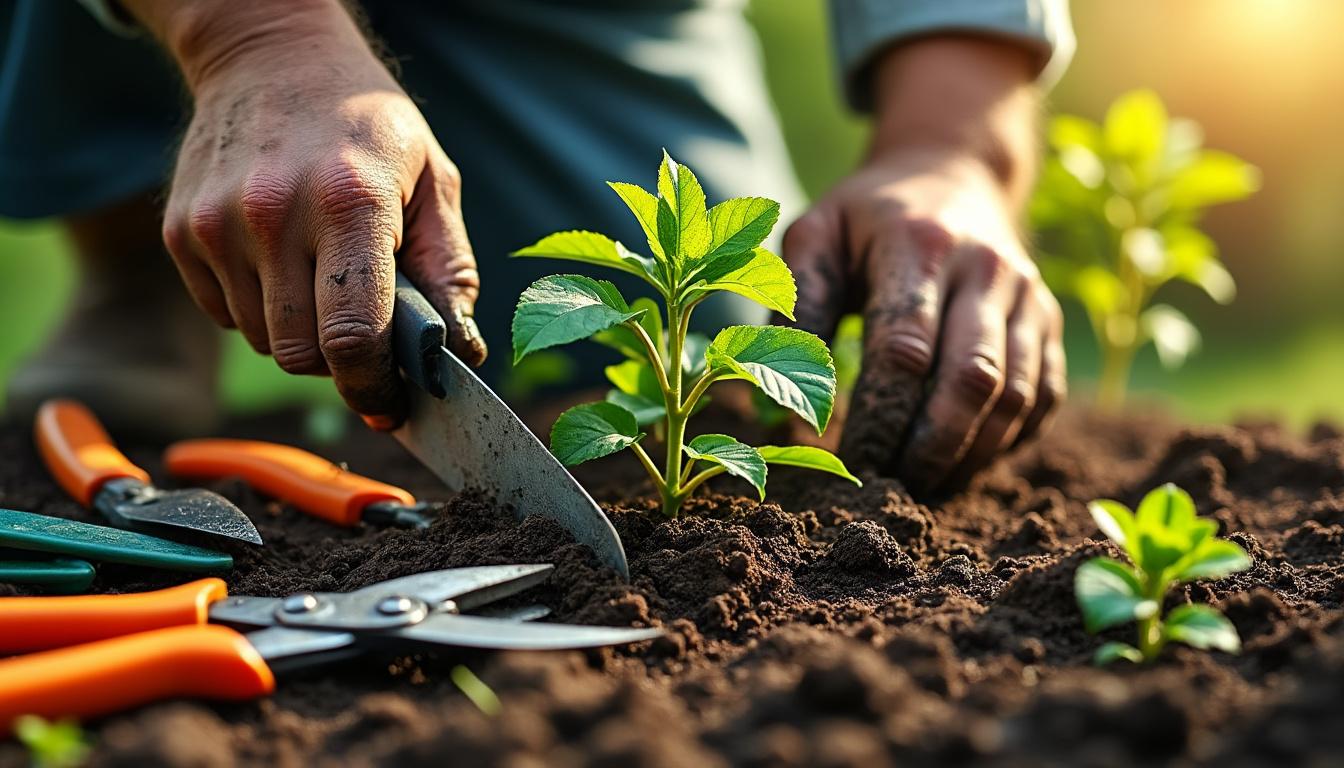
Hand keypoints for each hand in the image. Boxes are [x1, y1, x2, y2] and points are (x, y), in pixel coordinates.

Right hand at [128, 0, 484, 426]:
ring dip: (299, 334)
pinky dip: (258, 309)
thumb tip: (461, 354)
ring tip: (322, 279)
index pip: (353, 335)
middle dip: (340, 363)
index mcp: (349, 203)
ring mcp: (218, 224)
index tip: (389, 406)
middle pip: (302, 354)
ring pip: (262, 340)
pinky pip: (224, 314)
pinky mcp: (182, 232)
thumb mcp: (434, 181)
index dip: (373, 386)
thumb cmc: (369, 125)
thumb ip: (450, 270)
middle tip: (365, 333)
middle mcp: (274, 215)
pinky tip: (282, 262)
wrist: (272, 56)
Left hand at [782, 38, 1064, 493]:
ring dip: (969, 455)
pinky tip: (963, 460)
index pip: (904, 349)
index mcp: (920, 245)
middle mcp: (987, 269)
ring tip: (923, 487)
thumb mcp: (815, 238)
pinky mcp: (1049, 322)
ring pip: (1015, 397)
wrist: (954, 170)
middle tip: (890, 490)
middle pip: (971, 381)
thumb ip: (798, 315)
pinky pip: (1043, 399)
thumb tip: (791, 413)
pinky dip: (1006, 441)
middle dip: (929, 448)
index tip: (845, 460)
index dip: (875, 416)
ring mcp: (1028, 297)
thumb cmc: (867, 218)